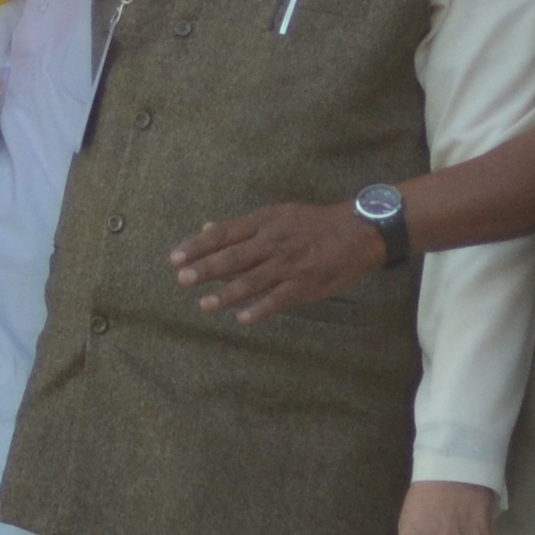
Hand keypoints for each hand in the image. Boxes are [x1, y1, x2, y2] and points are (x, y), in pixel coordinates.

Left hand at [171, 201, 384, 322]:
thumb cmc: (313, 223)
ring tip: (204, 305)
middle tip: (181, 279)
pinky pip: (279, 299)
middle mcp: (273, 242)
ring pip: (253, 280)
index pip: (224, 234)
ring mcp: (289, 264)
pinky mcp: (306, 284)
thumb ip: (242, 227)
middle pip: (233, 256)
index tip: (175, 258)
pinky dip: (260, 309)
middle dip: (205, 268)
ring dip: (227, 293)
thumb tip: (205, 229)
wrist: (359, 230)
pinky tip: (242, 319)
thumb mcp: (277, 215)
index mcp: (264, 222)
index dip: (198, 246)